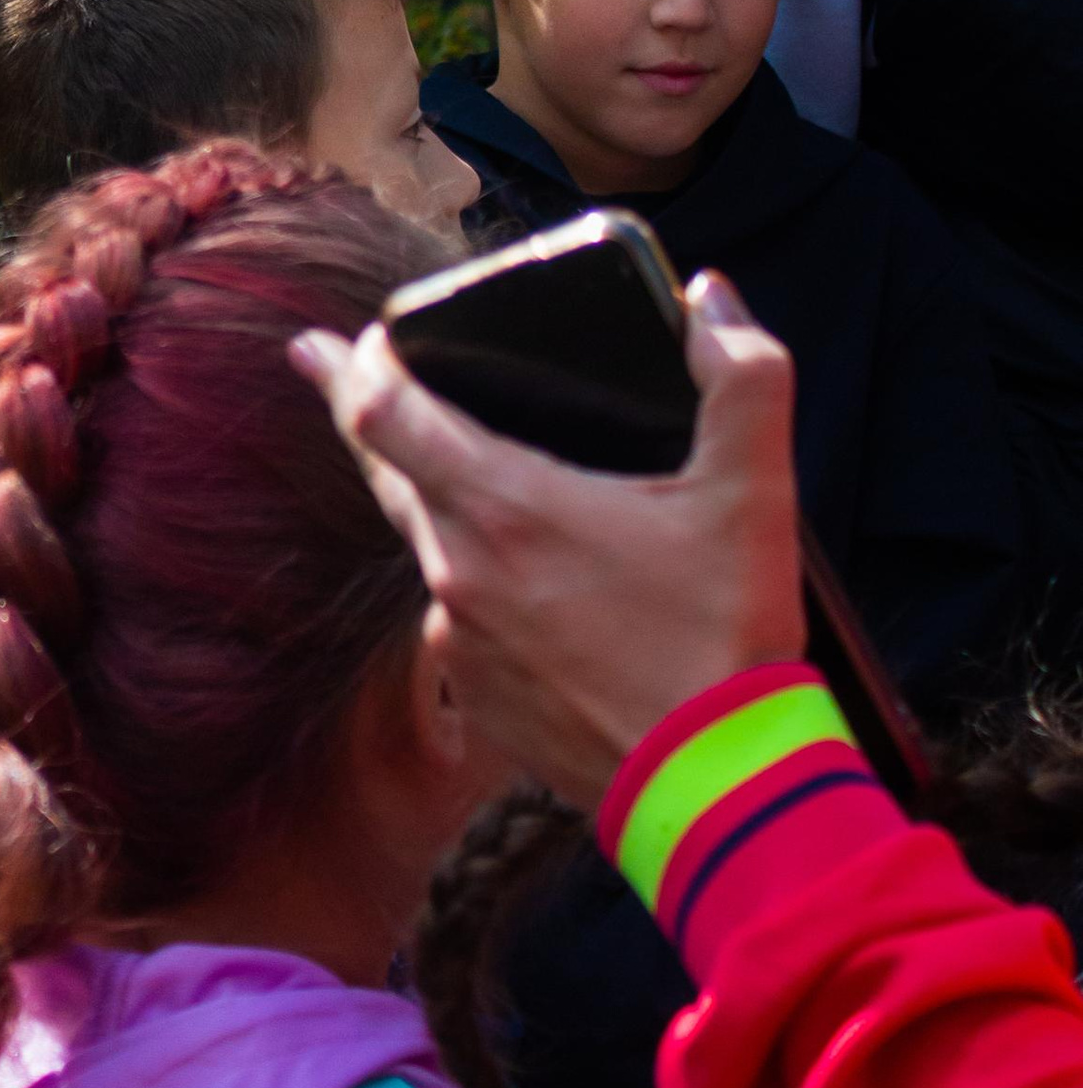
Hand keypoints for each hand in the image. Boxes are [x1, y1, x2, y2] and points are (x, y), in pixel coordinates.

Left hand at [289, 271, 806, 806]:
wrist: (714, 788)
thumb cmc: (724, 636)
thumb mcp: (754, 491)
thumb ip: (742, 375)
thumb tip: (713, 298)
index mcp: (502, 505)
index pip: (380, 414)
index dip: (351, 367)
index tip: (332, 343)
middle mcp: (456, 570)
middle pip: (386, 473)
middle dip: (370, 416)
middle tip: (351, 374)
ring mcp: (457, 639)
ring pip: (429, 547)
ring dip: (447, 508)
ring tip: (499, 486)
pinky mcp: (476, 692)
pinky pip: (462, 617)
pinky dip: (486, 586)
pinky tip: (544, 589)